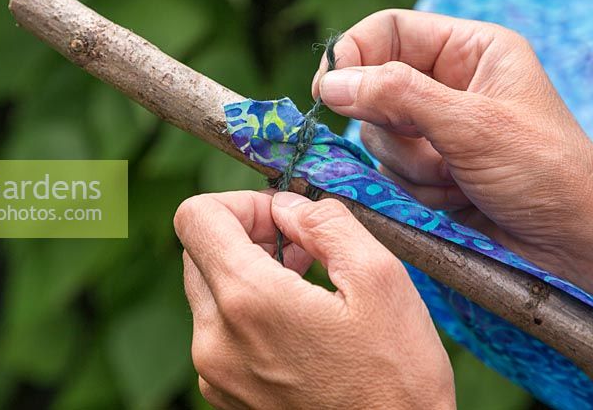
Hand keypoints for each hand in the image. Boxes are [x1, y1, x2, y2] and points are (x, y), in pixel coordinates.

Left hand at [174, 190, 454, 408]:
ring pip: (208, 289)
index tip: (283, 218)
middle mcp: (215, 339)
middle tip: (300, 248)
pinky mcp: (224, 394)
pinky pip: (217, 329)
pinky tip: (297, 323)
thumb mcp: (380, 278)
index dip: (240, 202)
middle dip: (246, 235)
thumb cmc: (397, 377)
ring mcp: (215, 372)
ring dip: (248, 272)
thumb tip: (287, 204)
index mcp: (248, 301)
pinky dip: (247, 311)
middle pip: (198, 251)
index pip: (195, 217)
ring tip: (304, 285)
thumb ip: (326, 222)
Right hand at [314, 9, 592, 346]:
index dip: (353, 55)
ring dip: (410, 166)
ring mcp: (437, 129)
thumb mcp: (472, 125)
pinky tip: (455, 197)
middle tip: (428, 149)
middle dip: (396, 128)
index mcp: (470, 50)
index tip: (326, 89)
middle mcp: (448, 83)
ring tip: (456, 179)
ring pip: (378, 137)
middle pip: (375, 87)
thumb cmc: (545, 171)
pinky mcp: (430, 169)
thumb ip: (398, 96)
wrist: (576, 244)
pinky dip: (415, 189)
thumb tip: (330, 82)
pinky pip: (390, 171)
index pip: (390, 30)